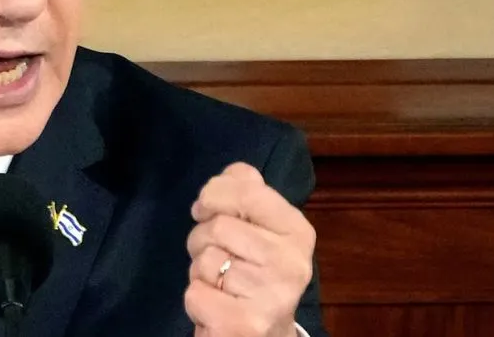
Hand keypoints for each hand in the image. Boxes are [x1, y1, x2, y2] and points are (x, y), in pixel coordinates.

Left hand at [184, 163, 315, 336]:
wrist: (265, 334)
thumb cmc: (254, 274)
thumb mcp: (259, 229)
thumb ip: (248, 194)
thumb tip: (238, 172)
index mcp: (298, 231)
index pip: (246, 191)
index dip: (213, 195)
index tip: (205, 209)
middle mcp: (292, 263)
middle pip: (218, 226)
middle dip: (202, 239)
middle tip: (217, 256)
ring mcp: (272, 296)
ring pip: (205, 259)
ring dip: (200, 271)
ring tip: (221, 284)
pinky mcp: (245, 324)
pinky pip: (195, 293)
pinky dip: (196, 299)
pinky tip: (217, 306)